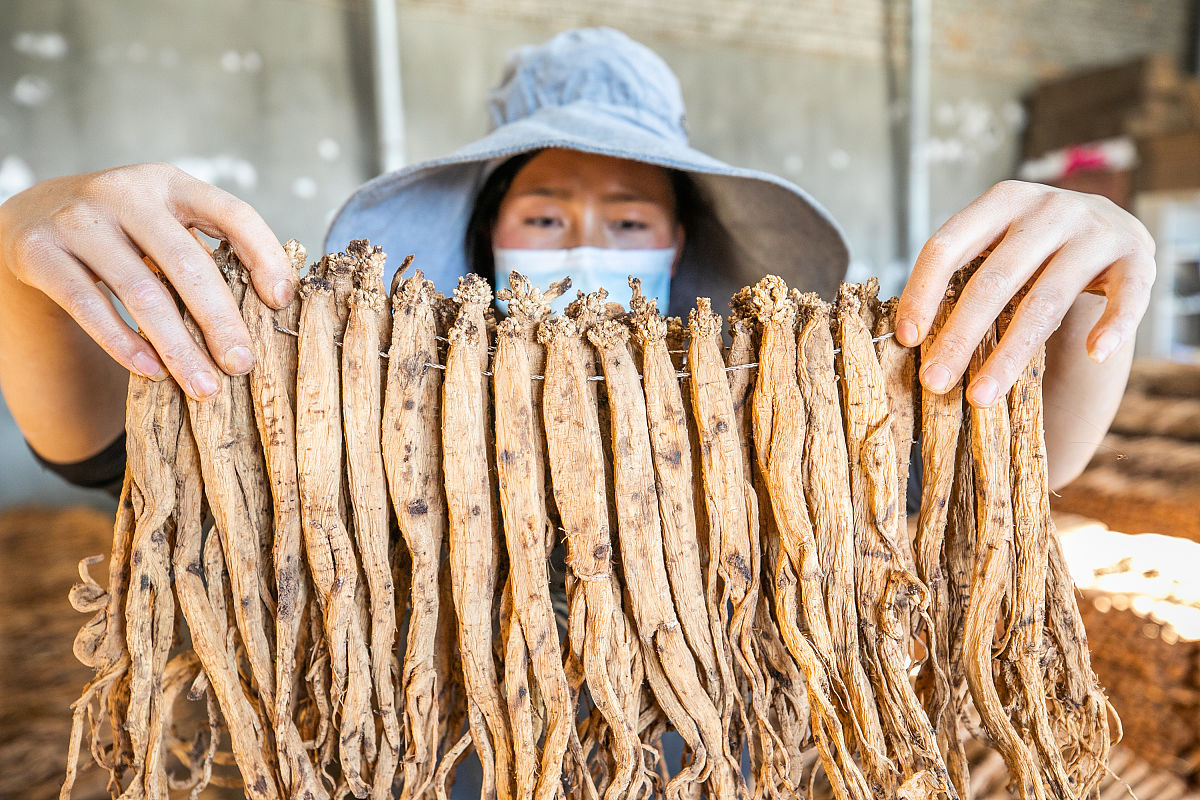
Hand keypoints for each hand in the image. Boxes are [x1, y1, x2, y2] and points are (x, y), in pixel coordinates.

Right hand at [0, 162, 292, 399]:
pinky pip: (88, 305)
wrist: (32, 217)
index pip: (233, 214)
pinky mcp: (38, 250)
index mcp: (172, 184)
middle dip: (220, 321)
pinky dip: (123, 343)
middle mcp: (125, 193)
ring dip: (178, 347)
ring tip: (204, 387)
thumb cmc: (125, 231)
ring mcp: (78, 220)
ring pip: (141, 292)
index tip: (280, 302)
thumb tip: (274, 304)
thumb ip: (208, 249)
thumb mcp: (166, 222)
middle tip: (243, 366)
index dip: (264, 256)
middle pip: (188, 263)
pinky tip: (151, 372)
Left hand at [895, 180, 1154, 406]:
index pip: (947, 246)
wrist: (1110, 225)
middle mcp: (1048, 211)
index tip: (907, 339)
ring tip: (981, 397)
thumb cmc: (1035, 246)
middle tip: (934, 382)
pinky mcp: (1137, 258)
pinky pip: (1126, 298)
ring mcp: (1095, 232)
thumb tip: (909, 335)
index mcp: (1001, 202)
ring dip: (1010, 355)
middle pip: (993, 281)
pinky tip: (1094, 356)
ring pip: (1046, 301)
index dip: (922, 293)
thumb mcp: (997, 241)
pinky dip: (1111, 327)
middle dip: (959, 337)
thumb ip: (963, 270)